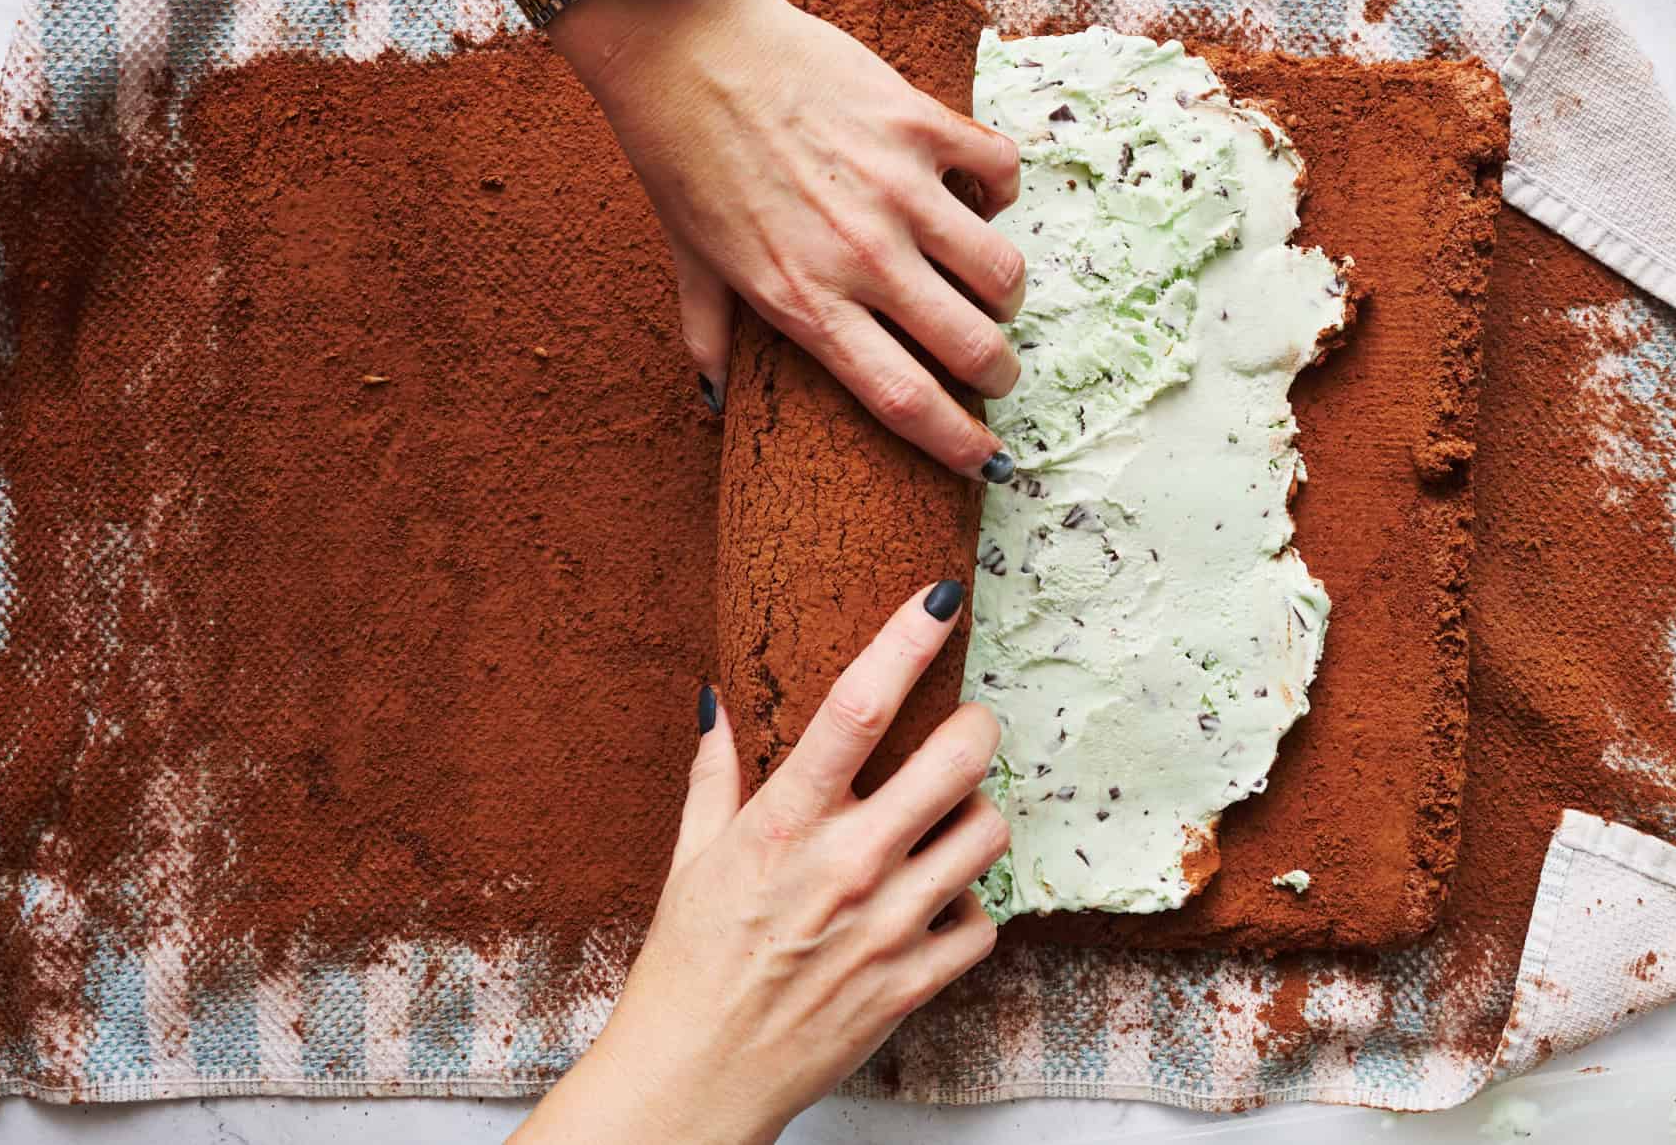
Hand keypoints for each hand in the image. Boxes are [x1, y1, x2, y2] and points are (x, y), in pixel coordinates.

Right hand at [512, 581, 1007, 1144]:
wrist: (696, 1079)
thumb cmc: (688, 964)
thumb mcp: (690, 857)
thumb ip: (714, 773)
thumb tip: (714, 698)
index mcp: (784, 824)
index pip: (856, 707)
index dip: (906, 639)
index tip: (940, 597)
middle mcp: (846, 866)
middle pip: (956, 760)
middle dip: (975, 727)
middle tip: (965, 726)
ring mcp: (888, 927)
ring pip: (987, 834)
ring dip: (978, 815)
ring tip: (948, 820)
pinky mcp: (914, 983)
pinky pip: (984, 921)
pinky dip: (971, 906)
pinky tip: (937, 902)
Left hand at [552, 0, 1025, 480]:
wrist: (686, 48)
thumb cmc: (683, 156)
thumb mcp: (691, 260)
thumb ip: (709, 337)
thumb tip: (712, 402)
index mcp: (805, 303)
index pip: (903, 400)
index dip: (957, 443)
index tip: (986, 463)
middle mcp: (861, 257)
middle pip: (972, 347)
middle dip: (999, 373)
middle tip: (996, 369)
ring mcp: (897, 189)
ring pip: (1000, 270)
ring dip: (1004, 291)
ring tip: (989, 287)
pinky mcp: (918, 124)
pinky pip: (1000, 172)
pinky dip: (1001, 190)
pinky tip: (979, 194)